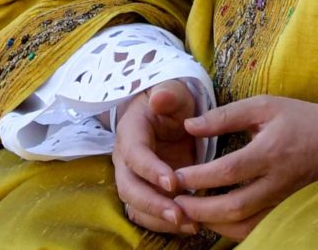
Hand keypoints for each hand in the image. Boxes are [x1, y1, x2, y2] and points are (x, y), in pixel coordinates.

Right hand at [112, 80, 205, 235]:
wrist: (169, 117)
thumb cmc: (172, 104)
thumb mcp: (175, 93)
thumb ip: (169, 94)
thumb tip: (159, 98)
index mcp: (130, 133)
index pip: (134, 154)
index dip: (150, 170)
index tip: (173, 182)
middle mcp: (126, 160)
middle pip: (128, 187)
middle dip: (152, 204)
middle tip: (179, 214)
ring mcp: (134, 179)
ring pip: (136, 206)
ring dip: (159, 219)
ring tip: (190, 224)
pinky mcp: (147, 193)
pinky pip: (149, 215)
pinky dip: (166, 225)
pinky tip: (191, 225)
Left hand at [171, 95, 317, 239]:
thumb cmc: (298, 118)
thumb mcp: (262, 106)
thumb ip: (224, 115)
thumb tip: (189, 126)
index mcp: (270, 152)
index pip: (230, 171)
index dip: (200, 177)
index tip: (177, 177)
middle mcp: (277, 181)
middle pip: (236, 206)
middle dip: (201, 209)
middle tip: (174, 203)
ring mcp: (283, 200)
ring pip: (246, 225)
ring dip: (214, 224)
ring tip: (188, 215)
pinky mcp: (285, 209)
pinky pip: (257, 228)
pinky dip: (232, 229)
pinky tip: (213, 220)